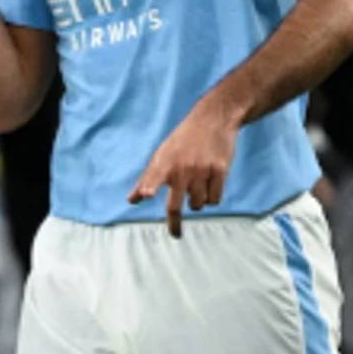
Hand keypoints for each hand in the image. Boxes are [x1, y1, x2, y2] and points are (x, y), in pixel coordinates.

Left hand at [130, 97, 245, 235]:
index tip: (147, 194)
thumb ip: (147, 179)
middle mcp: (182, 167)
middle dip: (175, 223)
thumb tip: (132, 200)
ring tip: (197, 187)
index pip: (154, 175)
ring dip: (197, 202)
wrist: (213, 119)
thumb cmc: (184, 139)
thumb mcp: (162, 154)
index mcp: (165, 162)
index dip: (150, 185)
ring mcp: (202, 169)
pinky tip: (210, 186)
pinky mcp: (220, 170)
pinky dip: (212, 198)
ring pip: (198, 204)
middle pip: (176, 203)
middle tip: (176, 234)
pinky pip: (215, 199)